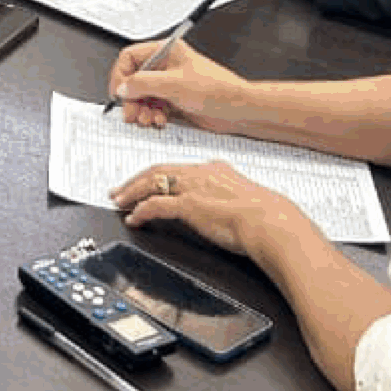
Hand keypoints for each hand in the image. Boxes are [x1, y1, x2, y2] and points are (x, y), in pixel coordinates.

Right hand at [107, 37, 251, 130]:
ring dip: (142, 110)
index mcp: (166, 51)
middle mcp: (166, 66)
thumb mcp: (173, 84)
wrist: (238, 110)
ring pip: (142, 96)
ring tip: (148, 119)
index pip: (130, 58)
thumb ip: (143, 83)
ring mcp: (170, 84)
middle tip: (131, 113)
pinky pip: (153, 107)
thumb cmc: (217, 90)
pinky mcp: (174, 100)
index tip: (120, 93)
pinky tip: (159, 121)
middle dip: (131, 99)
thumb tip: (123, 86)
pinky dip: (153, 115)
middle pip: (134, 80)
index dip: (121, 75)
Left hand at [111, 158, 312, 262]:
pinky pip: (155, 205)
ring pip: (151, 183)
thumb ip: (227, 196)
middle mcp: (201, 173)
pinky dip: (140, 211)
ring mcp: (193, 188)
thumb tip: (222, 207)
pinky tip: (134, 218)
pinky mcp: (188, 205)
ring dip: (131, 193)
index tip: (146, 181)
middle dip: (135, 180)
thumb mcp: (244, 198)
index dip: (157, 174)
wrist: (272, 223)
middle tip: (119, 190)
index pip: (177, 167)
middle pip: (158, 171)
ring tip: (119, 201)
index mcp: (215, 169)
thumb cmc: (265, 217)